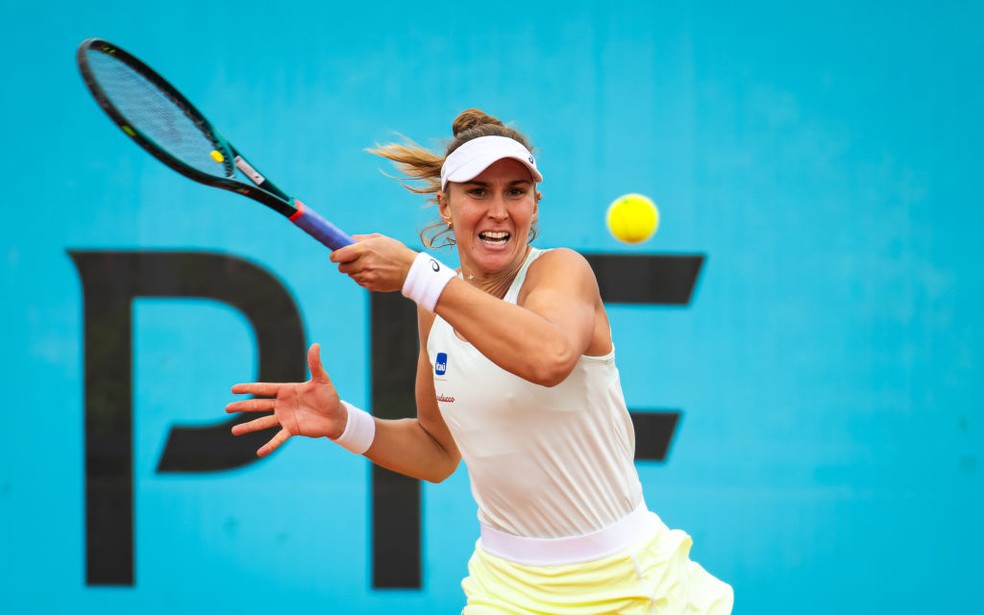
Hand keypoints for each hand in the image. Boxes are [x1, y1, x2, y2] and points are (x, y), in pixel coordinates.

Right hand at [226, 343, 343, 456]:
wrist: (336, 415)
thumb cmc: (328, 396)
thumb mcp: (322, 379)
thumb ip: (315, 364)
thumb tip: (316, 345)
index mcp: (286, 391)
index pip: (264, 389)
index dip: (249, 388)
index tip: (234, 389)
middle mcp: (282, 404)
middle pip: (258, 405)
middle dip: (243, 406)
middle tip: (227, 408)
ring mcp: (285, 418)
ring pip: (263, 422)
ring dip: (249, 427)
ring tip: (234, 431)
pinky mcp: (292, 430)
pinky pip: (278, 438)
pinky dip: (270, 445)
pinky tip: (259, 452)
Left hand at [330, 234, 417, 291]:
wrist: (410, 270)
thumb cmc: (396, 251)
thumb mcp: (380, 239)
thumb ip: (361, 239)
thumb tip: (347, 240)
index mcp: (363, 249)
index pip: (338, 255)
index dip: (334, 256)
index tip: (335, 255)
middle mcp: (363, 264)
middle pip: (342, 267)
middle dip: (345, 264)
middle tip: (353, 261)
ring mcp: (367, 276)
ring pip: (351, 275)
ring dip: (355, 271)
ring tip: (369, 266)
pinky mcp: (370, 286)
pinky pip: (359, 282)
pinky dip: (363, 278)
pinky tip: (374, 273)